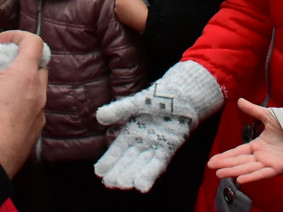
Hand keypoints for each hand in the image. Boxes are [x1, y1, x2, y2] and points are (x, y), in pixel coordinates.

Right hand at [0, 30, 47, 179]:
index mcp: (25, 76)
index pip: (35, 43)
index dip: (19, 36)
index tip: (2, 42)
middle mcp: (39, 92)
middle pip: (38, 65)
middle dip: (21, 61)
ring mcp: (39, 112)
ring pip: (37, 88)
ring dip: (22, 82)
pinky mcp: (36, 129)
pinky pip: (34, 108)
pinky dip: (22, 102)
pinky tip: (2, 110)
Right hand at [94, 61, 222, 191]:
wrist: (183, 95)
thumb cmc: (159, 96)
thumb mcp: (136, 102)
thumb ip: (119, 110)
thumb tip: (99, 116)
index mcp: (131, 131)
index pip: (117, 149)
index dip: (109, 160)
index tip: (99, 172)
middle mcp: (142, 142)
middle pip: (128, 160)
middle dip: (119, 172)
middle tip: (110, 183)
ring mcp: (155, 147)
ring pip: (141, 165)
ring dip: (133, 175)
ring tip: (123, 185)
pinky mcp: (169, 149)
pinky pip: (158, 164)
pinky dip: (150, 174)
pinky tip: (142, 186)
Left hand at [114, 0, 148, 31]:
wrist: (141, 19)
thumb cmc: (140, 6)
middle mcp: (117, 1)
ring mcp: (116, 9)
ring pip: (117, 3)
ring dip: (120, 3)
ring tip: (128, 7)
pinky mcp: (117, 15)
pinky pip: (117, 9)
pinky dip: (120, 9)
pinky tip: (126, 12)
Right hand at [207, 98, 282, 183]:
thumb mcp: (268, 116)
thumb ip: (253, 110)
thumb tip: (239, 100)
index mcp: (258, 145)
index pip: (238, 152)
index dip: (225, 156)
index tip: (213, 161)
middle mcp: (261, 156)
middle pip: (239, 161)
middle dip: (225, 165)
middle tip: (211, 168)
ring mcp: (268, 163)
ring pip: (247, 168)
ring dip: (234, 172)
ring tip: (220, 175)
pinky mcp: (278, 168)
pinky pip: (262, 174)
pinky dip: (252, 177)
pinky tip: (240, 180)